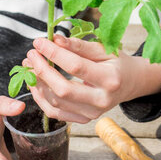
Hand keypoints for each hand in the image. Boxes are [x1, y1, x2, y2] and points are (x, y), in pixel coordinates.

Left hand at [24, 35, 160, 123]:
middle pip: (62, 88)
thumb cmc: (117, 62)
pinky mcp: (84, 119)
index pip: (75, 66)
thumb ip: (80, 46)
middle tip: (30, 55)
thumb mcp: (104, 49)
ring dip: (37, 83)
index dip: (54, 53)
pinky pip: (55, 113)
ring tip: (30, 66)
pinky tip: (35, 83)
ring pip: (55, 102)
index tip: (39, 42)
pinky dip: (41, 98)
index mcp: (110, 78)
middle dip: (41, 70)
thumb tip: (54, 40)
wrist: (131, 83)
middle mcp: (102, 100)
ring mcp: (92, 113)